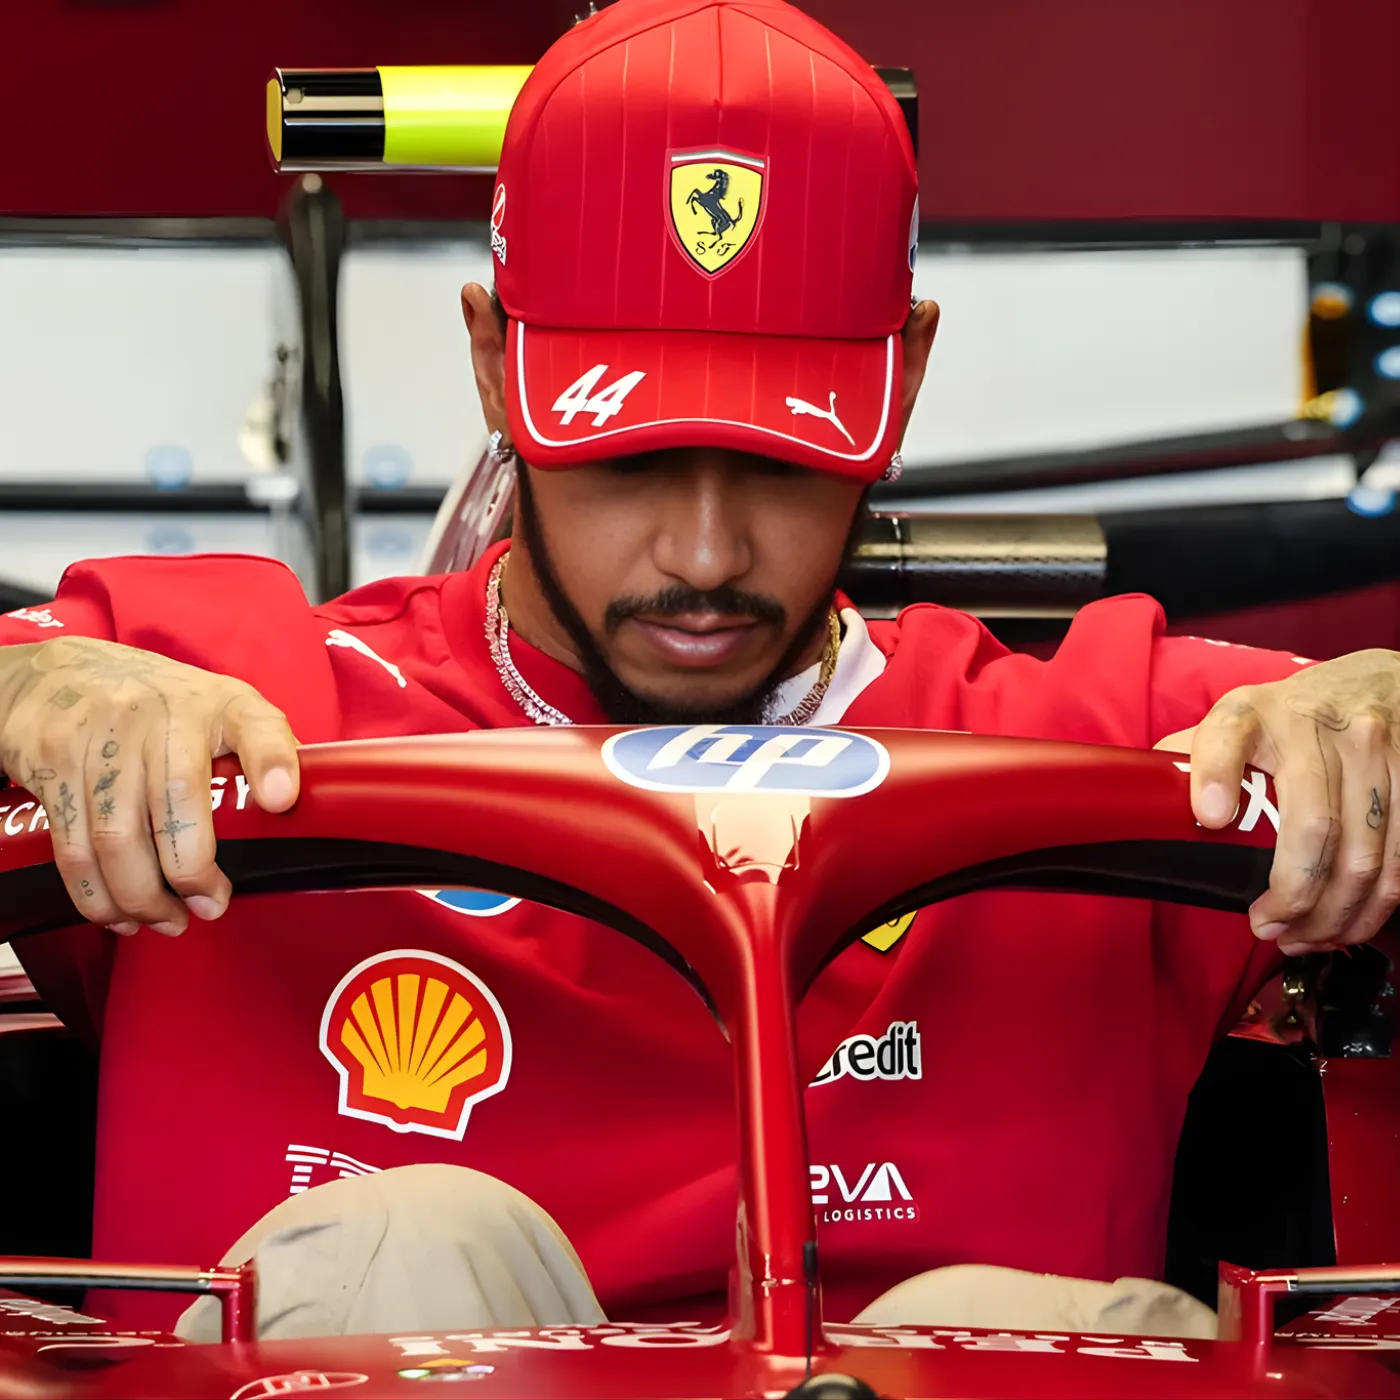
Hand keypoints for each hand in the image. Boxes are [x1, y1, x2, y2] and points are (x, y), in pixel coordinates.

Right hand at [0, 638, 298, 934]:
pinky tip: (119, 914)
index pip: (255, 724)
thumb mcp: (222, 706)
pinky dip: (96, 895)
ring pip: (117, 838)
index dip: (271, 761)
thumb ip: (262, 749)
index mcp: (217, 704)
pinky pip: (72, 847)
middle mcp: (158, 716)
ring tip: (166, 920)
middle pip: (176, 802)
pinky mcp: (51, 766)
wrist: (57, 674)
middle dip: (192, 871)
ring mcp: (99, 740)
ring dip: (143, 896)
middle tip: (209, 906)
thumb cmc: (160, 703)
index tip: (281, 800)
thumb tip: (295, 809)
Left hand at [1157, 648, 1399, 956]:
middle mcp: (1318, 728)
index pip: (1227, 736)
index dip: (1215, 776)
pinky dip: (1376, 904)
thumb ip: (1195, 758)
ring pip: (1366, 854)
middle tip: (1268, 926)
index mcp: (1254, 713)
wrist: (1376, 682)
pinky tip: (1348, 922)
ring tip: (1307, 937)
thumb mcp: (1236, 719)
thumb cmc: (1289, 715)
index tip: (1208, 816)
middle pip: (1313, 825)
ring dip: (1336, 913)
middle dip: (1292, 893)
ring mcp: (1376, 751)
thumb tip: (1144, 806)